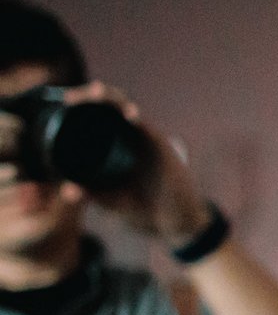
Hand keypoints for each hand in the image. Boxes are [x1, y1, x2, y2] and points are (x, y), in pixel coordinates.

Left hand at [55, 84, 210, 244]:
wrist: (176, 223)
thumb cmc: (146, 210)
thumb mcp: (111, 202)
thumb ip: (91, 195)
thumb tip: (67, 192)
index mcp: (114, 147)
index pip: (96, 118)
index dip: (80, 106)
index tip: (63, 102)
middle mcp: (130, 139)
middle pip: (110, 107)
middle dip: (91, 96)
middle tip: (71, 97)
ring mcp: (146, 142)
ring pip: (128, 110)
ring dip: (112, 99)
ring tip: (96, 91)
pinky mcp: (162, 150)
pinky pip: (149, 130)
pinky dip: (139, 120)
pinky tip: (129, 115)